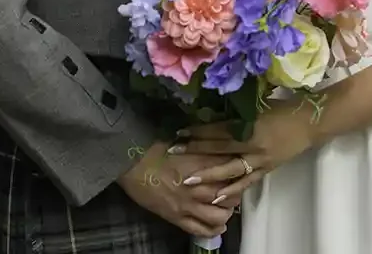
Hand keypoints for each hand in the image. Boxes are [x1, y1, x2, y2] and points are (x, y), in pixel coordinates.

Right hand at [117, 141, 241, 237]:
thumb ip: (204, 147)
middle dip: (236, 193)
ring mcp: (189, 204)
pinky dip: (213, 230)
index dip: (238, 171)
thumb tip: (218, 144)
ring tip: (226, 208)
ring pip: (219, 216)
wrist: (131, 163)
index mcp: (202, 164)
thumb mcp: (185, 141)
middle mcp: (199, 186)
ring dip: (226, 213)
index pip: (231, 171)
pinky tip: (218, 226)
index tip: (239, 169)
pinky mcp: (177, 217)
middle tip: (234, 189)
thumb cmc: (155, 147)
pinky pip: (201, 230)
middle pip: (231, 195)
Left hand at [169, 101, 318, 203]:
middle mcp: (253, 143)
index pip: (219, 129)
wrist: (308, 123)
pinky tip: (217, 197)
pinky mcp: (266, 169)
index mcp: (250, 124)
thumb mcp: (258, 107)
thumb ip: (237, 114)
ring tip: (189, 180)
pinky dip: (232, 190)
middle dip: (195, 150)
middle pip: (219, 148)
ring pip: (230, 169)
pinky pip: (247, 182)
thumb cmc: (282, 109)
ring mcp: (260, 159)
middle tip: (174, 151)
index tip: (179, 131)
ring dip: (208, 175)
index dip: (198, 130)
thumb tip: (210, 115)